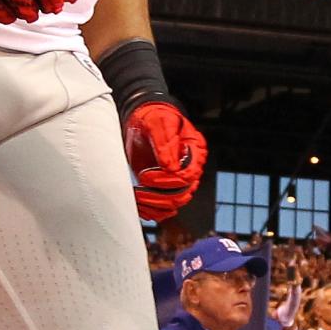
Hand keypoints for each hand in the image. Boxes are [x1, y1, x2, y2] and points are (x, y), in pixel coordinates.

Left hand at [122, 101, 204, 221]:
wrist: (143, 120)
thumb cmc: (153, 118)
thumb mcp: (159, 122)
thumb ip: (165, 142)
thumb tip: (171, 167)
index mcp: (195, 152)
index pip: (188, 175)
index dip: (167, 180)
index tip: (145, 175)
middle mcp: (190, 168)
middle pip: (182, 193)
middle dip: (158, 195)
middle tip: (138, 189)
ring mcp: (178, 180)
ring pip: (173, 204)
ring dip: (153, 205)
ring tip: (135, 196)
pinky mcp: (165, 188)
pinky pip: (164, 209)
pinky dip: (151, 211)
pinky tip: (137, 205)